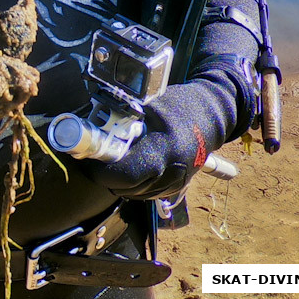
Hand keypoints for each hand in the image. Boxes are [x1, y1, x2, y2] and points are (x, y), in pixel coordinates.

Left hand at [81, 74, 241, 199]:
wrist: (210, 115)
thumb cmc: (177, 105)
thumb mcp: (148, 104)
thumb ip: (121, 116)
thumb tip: (90, 124)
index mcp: (164, 148)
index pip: (125, 173)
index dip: (102, 170)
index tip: (88, 159)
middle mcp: (173, 171)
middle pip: (128, 187)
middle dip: (107, 176)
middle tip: (96, 159)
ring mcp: (177, 182)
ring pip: (136, 194)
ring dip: (119, 182)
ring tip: (112, 160)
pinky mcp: (178, 186)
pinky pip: (147, 193)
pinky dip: (133, 184)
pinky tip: (129, 166)